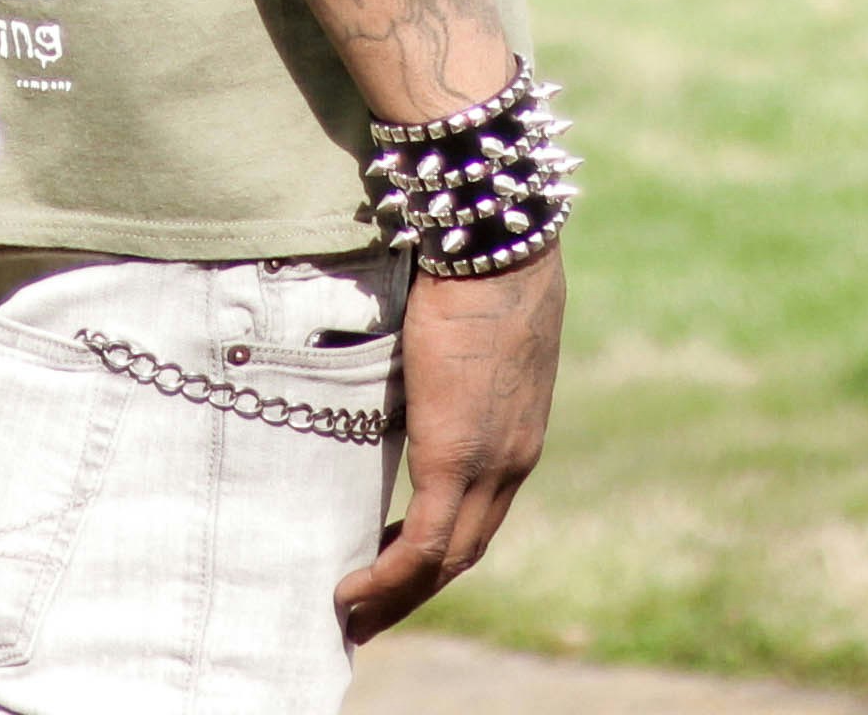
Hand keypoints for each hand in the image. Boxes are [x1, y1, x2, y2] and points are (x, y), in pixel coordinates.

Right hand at [335, 249, 563, 644]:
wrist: (495, 248)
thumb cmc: (474, 271)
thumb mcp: (462, 338)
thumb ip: (442, 371)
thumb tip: (402, 368)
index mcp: (515, 437)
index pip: (480, 517)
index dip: (439, 554)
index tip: (397, 571)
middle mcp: (510, 464)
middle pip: (464, 552)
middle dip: (415, 592)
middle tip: (369, 617)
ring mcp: (488, 466)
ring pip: (444, 560)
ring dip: (398, 598)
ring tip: (354, 619)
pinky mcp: (455, 458)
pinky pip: (421, 544)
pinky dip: (388, 578)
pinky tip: (353, 592)